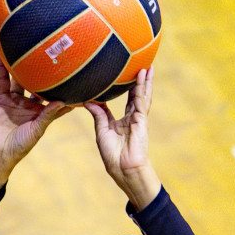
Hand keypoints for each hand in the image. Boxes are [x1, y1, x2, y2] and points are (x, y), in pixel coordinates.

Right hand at [0, 60, 73, 192]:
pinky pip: (3, 80)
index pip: (58, 99)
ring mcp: (16, 100)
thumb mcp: (37, 130)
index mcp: (43, 113)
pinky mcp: (2, 98)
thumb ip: (48, 115)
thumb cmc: (20, 146)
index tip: (79, 78)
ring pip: (21, 79)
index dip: (68, 90)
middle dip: (47, 71)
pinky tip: (4, 55)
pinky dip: (3, 68)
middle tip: (56, 53)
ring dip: (24, 65)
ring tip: (30, 46)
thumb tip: (63, 101)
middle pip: (40, 84)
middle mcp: (31, 104)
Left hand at [84, 68, 160, 208]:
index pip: (124, 101)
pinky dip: (141, 87)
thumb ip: (98, 115)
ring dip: (144, 80)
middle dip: (139, 81)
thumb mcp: (101, 131)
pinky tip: (143, 75)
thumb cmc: (112, 155)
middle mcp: (132, 118)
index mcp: (122, 121)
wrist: (122, 168)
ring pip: (142, 95)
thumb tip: (88, 101)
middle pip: (136, 95)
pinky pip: (141, 100)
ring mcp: (138, 118)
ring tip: (147, 66)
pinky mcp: (142, 119)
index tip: (119, 75)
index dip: (123, 88)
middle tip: (140, 65)